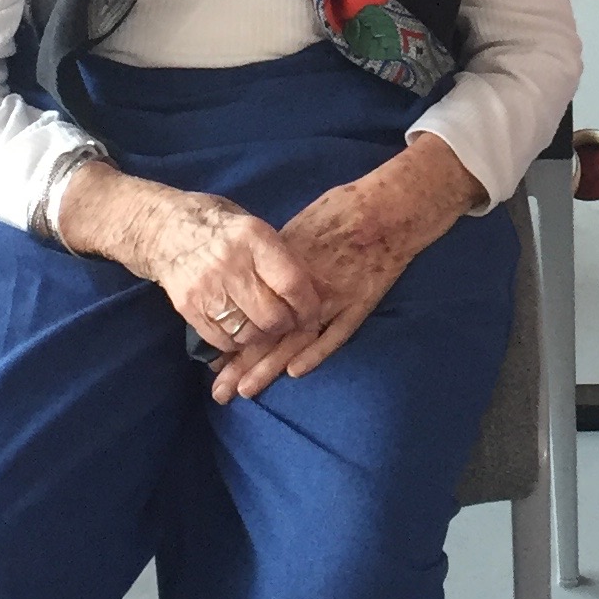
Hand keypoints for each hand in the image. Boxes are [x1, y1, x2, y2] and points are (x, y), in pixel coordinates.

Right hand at [59, 163, 308, 355]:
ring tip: (268, 327)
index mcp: (252, 237)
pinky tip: (243, 329)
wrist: (163, 229)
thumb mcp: (255, 227)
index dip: (308, 305)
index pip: (291, 283)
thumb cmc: (219, 224)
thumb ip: (283, 257)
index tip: (314, 312)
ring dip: (265, 336)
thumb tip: (322, 289)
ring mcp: (206, 289)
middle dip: (288, 325)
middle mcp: (229, 264)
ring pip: (249, 333)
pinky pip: (223, 341)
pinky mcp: (188, 308)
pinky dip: (239, 342)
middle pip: (272, 316)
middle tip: (291, 322)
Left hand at [215, 136, 487, 396]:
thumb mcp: (299, 229)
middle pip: (267, 330)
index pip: (250, 309)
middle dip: (242, 363)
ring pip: (295, 338)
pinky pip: (336, 332)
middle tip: (219, 391)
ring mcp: (332, 296)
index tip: (212, 362)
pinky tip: (295, 373)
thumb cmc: (342, 211)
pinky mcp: (359, 302)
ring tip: (245, 391)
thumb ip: (276, 262)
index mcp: (284, 266)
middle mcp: (303, 285)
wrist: (385, 207)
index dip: (231, 337)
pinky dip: (316, 352)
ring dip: (269, 366)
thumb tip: (254, 280)